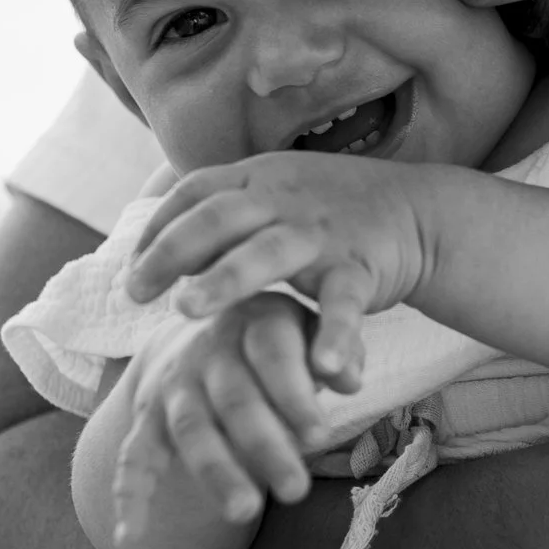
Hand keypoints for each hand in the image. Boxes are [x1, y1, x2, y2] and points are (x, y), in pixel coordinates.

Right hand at [119, 292, 327, 534]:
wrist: (201, 317)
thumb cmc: (279, 338)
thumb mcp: (313, 329)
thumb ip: (338, 352)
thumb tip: (350, 381)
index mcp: (255, 322)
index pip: (274, 356)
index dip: (295, 396)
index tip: (320, 438)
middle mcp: (208, 350)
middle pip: (235, 400)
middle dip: (265, 447)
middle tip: (296, 491)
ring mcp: (174, 383)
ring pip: (191, 429)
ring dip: (216, 473)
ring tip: (244, 514)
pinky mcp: (147, 414)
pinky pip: (134, 455)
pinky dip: (130, 494)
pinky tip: (134, 536)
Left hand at [126, 151, 441, 384]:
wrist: (418, 212)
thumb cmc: (330, 210)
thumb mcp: (275, 194)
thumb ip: (223, 214)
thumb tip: (157, 249)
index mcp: (260, 180)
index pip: (195, 192)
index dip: (157, 227)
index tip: (130, 269)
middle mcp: (286, 201)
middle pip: (219, 217)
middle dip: (172, 252)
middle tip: (135, 292)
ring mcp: (323, 234)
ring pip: (268, 252)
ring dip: (226, 279)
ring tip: (188, 311)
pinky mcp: (360, 270)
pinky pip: (343, 304)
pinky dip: (336, 335)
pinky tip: (323, 369)